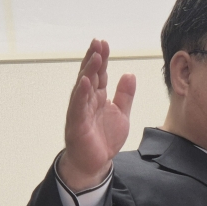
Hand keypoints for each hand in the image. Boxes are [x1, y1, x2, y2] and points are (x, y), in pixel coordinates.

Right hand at [59, 40, 135, 190]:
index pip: (99, 74)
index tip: (104, 43)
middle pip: (90, 75)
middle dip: (94, 59)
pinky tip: (85, 81)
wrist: (96, 163)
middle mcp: (87, 101)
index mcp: (97, 97)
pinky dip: (81, 94)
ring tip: (94, 57)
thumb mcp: (121, 113)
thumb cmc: (104, 138)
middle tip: (98, 42)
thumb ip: (125, 95)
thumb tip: (129, 74)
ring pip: (83, 88)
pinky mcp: (77, 124)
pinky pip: (78, 106)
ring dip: (88, 71)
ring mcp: (80, 111)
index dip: (102, 59)